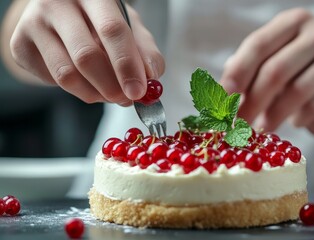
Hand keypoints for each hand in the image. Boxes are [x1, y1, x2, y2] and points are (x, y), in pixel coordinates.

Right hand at [10, 0, 164, 105]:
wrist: (60, 14)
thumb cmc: (101, 21)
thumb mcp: (130, 27)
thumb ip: (145, 51)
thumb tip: (152, 77)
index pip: (112, 30)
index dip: (127, 65)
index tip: (139, 91)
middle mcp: (58, 3)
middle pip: (86, 56)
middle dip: (111, 86)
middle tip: (125, 100)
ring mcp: (33, 23)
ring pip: (67, 75)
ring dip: (94, 94)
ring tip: (108, 93)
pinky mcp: (19, 44)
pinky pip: (51, 80)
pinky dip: (75, 90)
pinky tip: (83, 80)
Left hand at [220, 8, 313, 134]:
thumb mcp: (287, 46)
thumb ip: (256, 63)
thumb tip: (224, 92)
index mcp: (296, 21)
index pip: (259, 45)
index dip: (237, 74)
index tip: (223, 99)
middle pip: (278, 74)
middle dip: (253, 104)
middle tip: (240, 125)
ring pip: (303, 101)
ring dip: (279, 118)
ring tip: (268, 125)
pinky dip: (308, 126)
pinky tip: (303, 120)